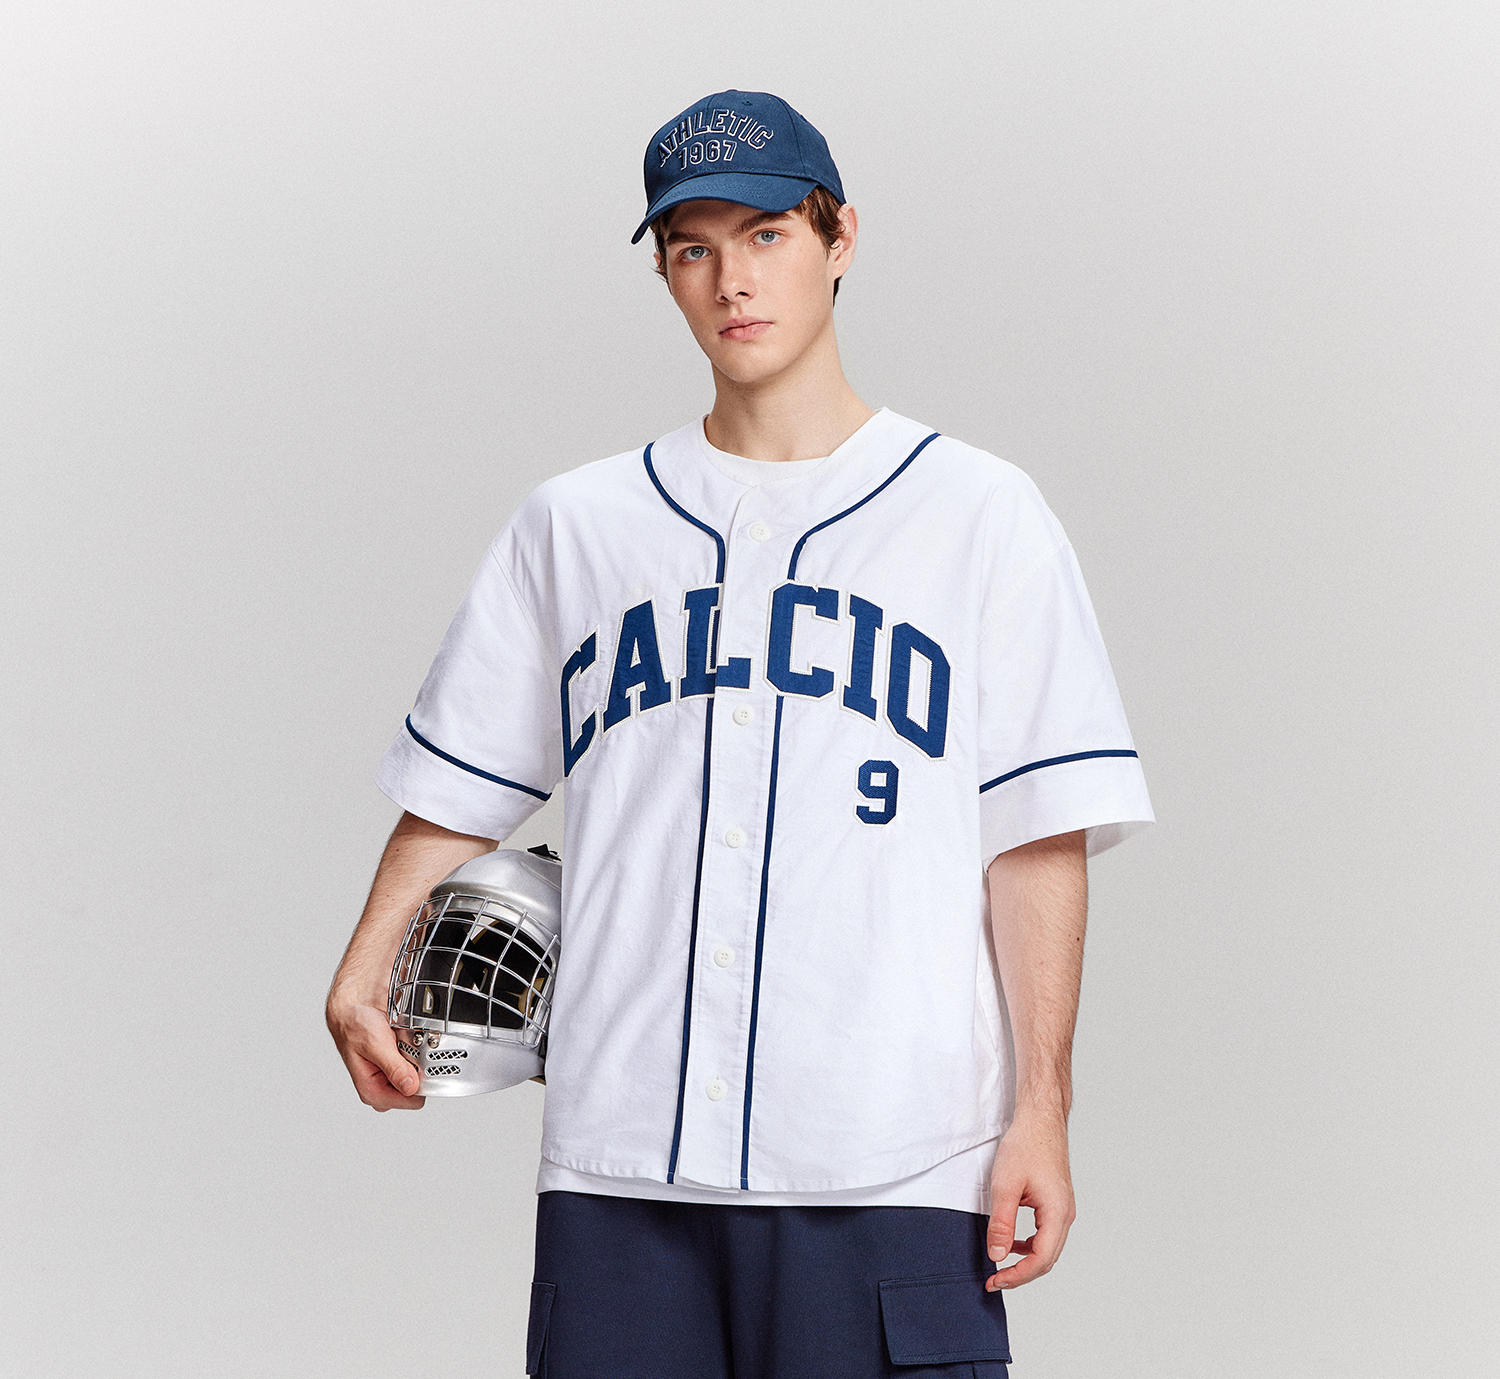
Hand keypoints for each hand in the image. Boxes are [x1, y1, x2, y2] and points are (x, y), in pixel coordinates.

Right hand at [326, 992, 425, 1111]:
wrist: (355, 1003)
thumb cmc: (354, 1024)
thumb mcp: (374, 1044)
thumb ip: (393, 1068)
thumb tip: (410, 1087)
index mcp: (372, 1090)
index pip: (411, 1101)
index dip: (420, 1084)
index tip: (422, 1065)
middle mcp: (383, 1085)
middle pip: (419, 1088)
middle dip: (421, 1069)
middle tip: (412, 1049)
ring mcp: (393, 1073)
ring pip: (421, 1073)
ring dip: (420, 1057)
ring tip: (407, 1040)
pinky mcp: (399, 1061)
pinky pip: (420, 1060)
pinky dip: (420, 1048)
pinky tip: (409, 1037)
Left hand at [985, 1109, 1075, 1289]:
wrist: (1040, 1120)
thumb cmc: (1026, 1146)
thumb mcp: (1005, 1186)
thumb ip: (1001, 1224)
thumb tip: (997, 1255)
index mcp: (1057, 1213)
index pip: (1040, 1260)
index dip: (1017, 1276)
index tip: (995, 1281)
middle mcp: (1065, 1214)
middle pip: (1047, 1259)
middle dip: (1021, 1274)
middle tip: (996, 1280)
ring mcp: (1063, 1209)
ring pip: (1048, 1248)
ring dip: (1026, 1261)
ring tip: (1001, 1266)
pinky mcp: (1056, 1203)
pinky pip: (1046, 1234)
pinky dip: (1030, 1245)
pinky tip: (1013, 1242)